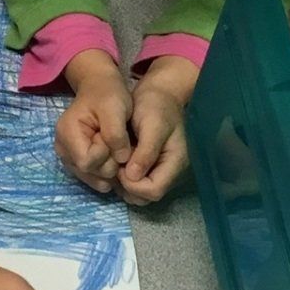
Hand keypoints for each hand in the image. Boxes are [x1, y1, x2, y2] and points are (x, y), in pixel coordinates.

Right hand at [56, 49, 132, 193]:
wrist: (100, 88)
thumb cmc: (107, 95)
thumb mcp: (115, 108)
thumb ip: (116, 134)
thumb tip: (121, 159)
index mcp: (67, 133)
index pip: (86, 162)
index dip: (105, 155)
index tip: (114, 139)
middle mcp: (62, 148)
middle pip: (88, 172)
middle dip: (109, 162)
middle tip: (117, 143)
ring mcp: (67, 157)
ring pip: (90, 177)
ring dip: (108, 168)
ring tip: (115, 149)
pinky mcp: (75, 162)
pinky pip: (92, 177)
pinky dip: (105, 172)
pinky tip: (113, 158)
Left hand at [120, 56, 195, 202]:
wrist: (159, 93)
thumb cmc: (156, 105)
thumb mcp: (152, 124)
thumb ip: (145, 151)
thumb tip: (133, 176)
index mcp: (176, 162)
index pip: (154, 190)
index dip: (133, 185)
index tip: (118, 168)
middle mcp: (170, 171)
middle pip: (147, 196)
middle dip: (127, 187)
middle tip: (113, 167)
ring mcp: (161, 170)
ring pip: (141, 193)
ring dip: (124, 185)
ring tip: (113, 164)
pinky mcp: (152, 167)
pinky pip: (138, 183)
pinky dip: (125, 178)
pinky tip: (116, 163)